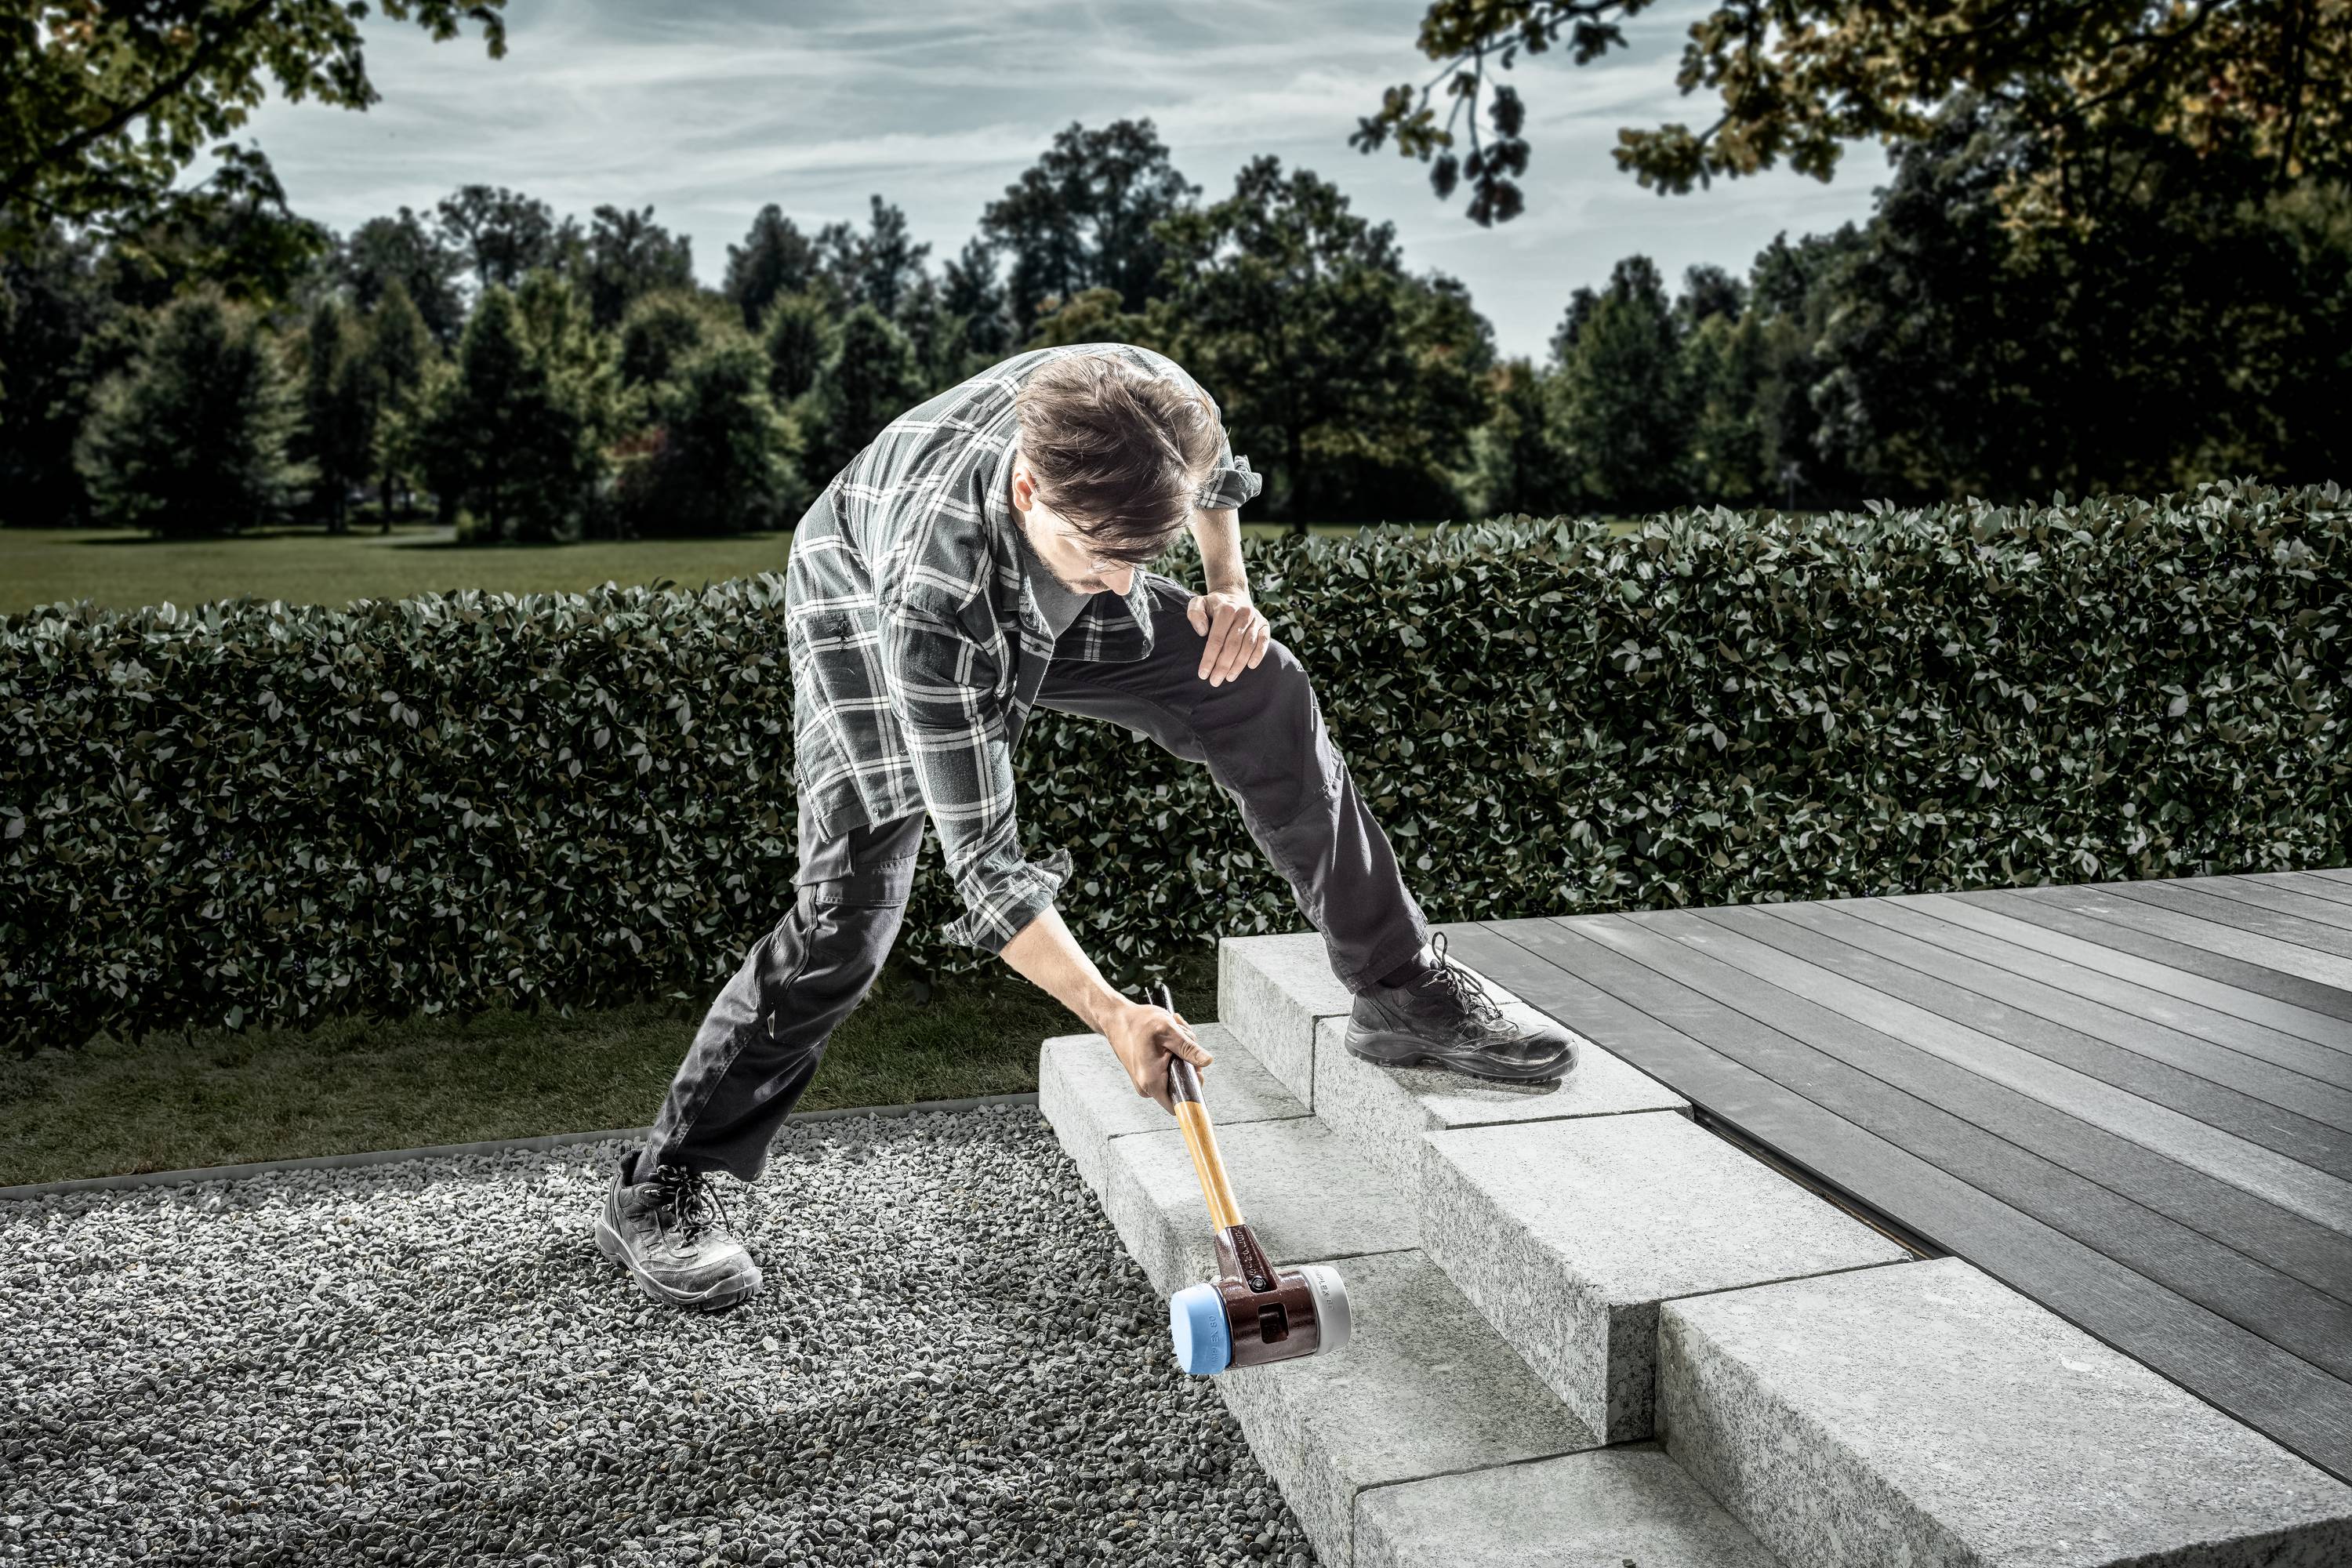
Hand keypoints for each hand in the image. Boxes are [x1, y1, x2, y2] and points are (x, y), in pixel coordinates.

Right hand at [1104, 998, 1214, 1114]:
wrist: (1115, 1018)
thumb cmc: (1137, 1022)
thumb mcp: (1168, 1031)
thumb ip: (1188, 1048)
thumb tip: (1206, 1061)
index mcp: (1152, 1081)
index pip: (1181, 1104)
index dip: (1193, 1088)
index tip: (1195, 1069)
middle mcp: (1147, 1086)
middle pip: (1182, 1084)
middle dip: (1188, 1061)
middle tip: (1184, 1040)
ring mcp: (1145, 1081)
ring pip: (1176, 1074)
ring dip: (1181, 1054)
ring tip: (1173, 1034)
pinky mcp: (1146, 1074)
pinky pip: (1168, 1069)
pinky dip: (1172, 1053)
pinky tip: (1167, 1037)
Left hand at [1185, 590, 1269, 686]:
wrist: (1234, 595)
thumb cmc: (1213, 605)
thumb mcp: (1198, 603)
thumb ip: (1194, 613)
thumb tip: (1202, 631)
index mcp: (1226, 609)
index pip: (1216, 639)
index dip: (1209, 658)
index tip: (1203, 674)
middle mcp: (1243, 613)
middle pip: (1232, 645)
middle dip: (1223, 666)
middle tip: (1215, 681)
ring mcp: (1255, 619)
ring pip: (1248, 646)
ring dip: (1239, 665)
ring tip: (1229, 678)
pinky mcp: (1265, 624)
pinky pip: (1263, 642)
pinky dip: (1258, 655)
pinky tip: (1250, 666)